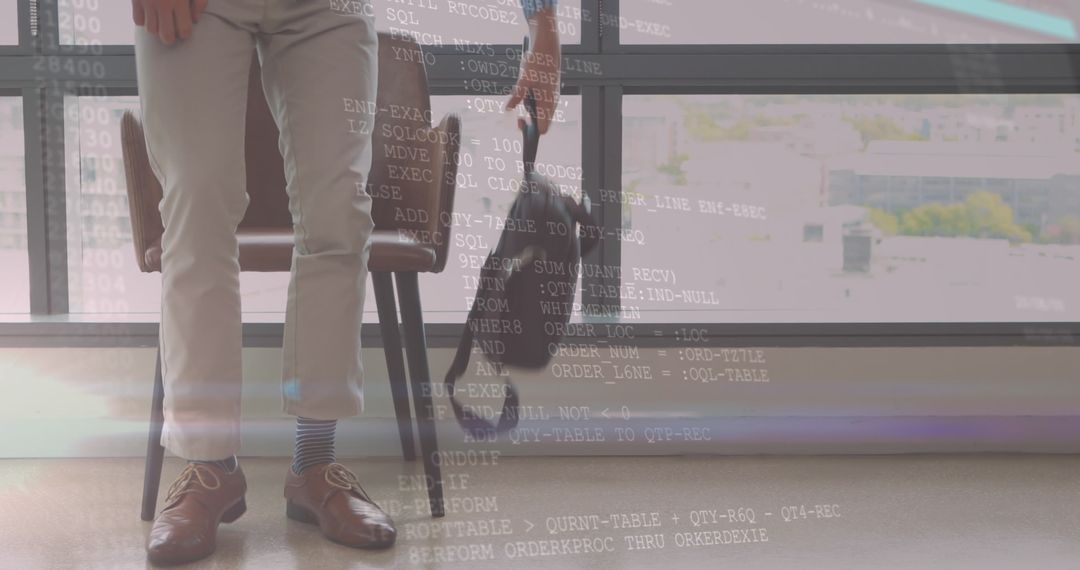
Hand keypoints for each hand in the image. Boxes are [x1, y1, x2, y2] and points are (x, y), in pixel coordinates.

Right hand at [132, 0, 208, 44]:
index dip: (185, 33)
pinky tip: (150, 15)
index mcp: (179, 1)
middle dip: (171, 39)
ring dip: (157, 30)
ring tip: (162, 23)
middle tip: (173, 33)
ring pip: (151, 30)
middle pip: (166, 36)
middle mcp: (162, 4)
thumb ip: (199, 2)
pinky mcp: (135, 0)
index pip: (184, 30)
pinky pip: (137, 20)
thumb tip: (195, 20)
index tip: (185, 30)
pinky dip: (144, 21)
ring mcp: (147, 2)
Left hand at [505, 7, 561, 134]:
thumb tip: (507, 110)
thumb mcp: (524, 79)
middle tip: (517, 117)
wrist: (547, 44)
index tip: (520, 125)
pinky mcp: (547, 90)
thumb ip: (517, 95)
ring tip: (522, 96)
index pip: (543, 129)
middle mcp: (551, 102)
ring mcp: (550, 96)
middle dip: (529, 122)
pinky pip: (538, 101)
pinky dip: (530, 100)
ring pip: (539, 111)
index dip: (532, 133)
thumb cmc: (539, 61)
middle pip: (541, 122)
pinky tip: (525, 89)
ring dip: (528, 109)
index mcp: (548, 103)